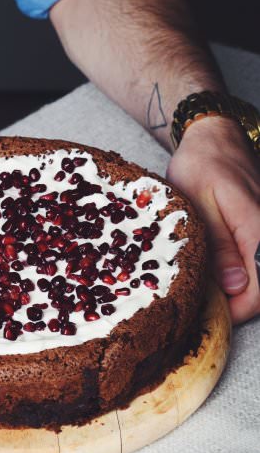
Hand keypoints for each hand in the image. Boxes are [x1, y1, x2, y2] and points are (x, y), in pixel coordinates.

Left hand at [167, 117, 259, 322]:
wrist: (214, 137)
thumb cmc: (201, 166)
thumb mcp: (198, 204)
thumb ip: (219, 244)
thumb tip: (235, 285)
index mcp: (256, 228)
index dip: (238, 310)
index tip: (212, 315)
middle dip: (237, 302)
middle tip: (205, 305)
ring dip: (239, 288)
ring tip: (208, 290)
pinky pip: (256, 256)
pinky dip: (240, 270)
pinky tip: (218, 271)